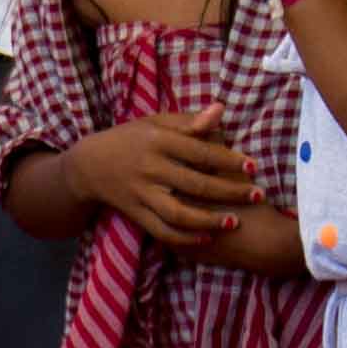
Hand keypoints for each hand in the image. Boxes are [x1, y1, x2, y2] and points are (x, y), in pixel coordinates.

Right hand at [60, 110, 263, 246]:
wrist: (88, 165)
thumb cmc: (129, 138)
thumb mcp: (155, 122)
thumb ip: (189, 120)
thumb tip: (221, 110)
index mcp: (157, 140)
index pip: (199, 150)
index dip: (228, 160)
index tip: (253, 167)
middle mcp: (149, 167)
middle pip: (196, 182)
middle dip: (230, 190)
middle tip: (258, 194)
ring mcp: (140, 192)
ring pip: (178, 212)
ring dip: (209, 219)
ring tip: (235, 221)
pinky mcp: (134, 212)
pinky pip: (161, 229)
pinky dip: (184, 237)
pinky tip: (206, 237)